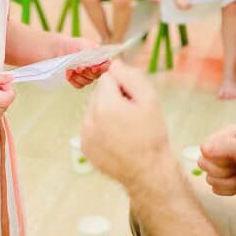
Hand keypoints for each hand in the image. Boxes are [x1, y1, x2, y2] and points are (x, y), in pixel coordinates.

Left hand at [47, 34, 108, 88]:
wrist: (59, 49)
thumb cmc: (73, 44)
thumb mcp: (83, 44)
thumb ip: (90, 51)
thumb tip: (93, 62)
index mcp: (100, 58)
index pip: (107, 66)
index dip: (102, 69)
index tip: (93, 68)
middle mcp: (96, 68)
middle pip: (97, 76)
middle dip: (88, 73)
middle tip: (79, 68)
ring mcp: (87, 75)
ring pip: (88, 82)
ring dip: (79, 77)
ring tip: (71, 69)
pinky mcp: (78, 80)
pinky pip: (79, 85)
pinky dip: (74, 80)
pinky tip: (68, 74)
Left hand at [81, 62, 171, 188]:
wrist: (148, 172)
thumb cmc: (152, 135)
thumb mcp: (150, 100)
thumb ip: (131, 77)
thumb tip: (114, 64)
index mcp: (105, 105)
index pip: (107, 77)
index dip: (123, 86)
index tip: (134, 100)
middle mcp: (89, 119)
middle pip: (98, 93)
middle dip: (113, 98)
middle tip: (132, 115)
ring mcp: (84, 134)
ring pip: (93, 109)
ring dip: (106, 113)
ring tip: (125, 129)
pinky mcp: (84, 147)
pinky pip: (90, 126)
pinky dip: (100, 128)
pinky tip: (116, 139)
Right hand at [198, 124, 235, 202]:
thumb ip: (226, 147)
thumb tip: (204, 149)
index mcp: (226, 135)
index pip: (204, 149)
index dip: (218, 159)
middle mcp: (222, 149)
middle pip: (204, 165)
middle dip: (224, 172)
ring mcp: (224, 165)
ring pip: (209, 179)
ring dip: (229, 182)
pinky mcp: (226, 180)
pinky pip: (215, 189)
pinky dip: (229, 190)